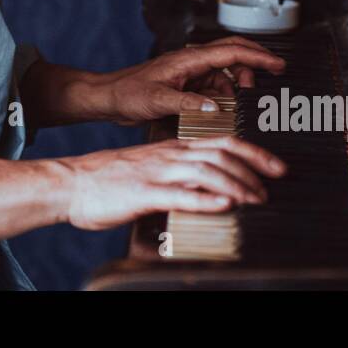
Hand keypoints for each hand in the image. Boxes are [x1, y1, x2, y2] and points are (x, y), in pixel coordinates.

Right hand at [57, 136, 287, 230]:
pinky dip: (205, 199)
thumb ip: (178, 174)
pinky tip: (224, 205)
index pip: (221, 142)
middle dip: (253, 167)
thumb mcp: (150, 169)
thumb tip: (207, 186)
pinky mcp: (144, 193)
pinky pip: (179, 195)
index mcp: (171, 148)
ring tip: (256, 198)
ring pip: (206, 171)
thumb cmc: (108, 180)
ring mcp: (157, 173)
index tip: (276, 166)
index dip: (253, 152)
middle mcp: (168, 156)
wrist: (71, 183)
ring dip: (236, 185)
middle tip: (274, 184)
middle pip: (220, 152)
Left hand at [102, 35, 285, 124]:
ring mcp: (189, 74)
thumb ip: (188, 104)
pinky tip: (218, 113)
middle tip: (275, 73)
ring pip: (224, 76)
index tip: (278, 64)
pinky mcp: (186, 87)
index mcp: (187, 59)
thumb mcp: (157, 99)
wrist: (109, 99)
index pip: (231, 52)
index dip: (258, 57)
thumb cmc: (127, 93)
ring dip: (235, 90)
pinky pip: (213, 90)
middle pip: (233, 55)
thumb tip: (216, 108)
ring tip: (235, 107)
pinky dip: (221, 100)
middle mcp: (191, 63)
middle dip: (255, 63)